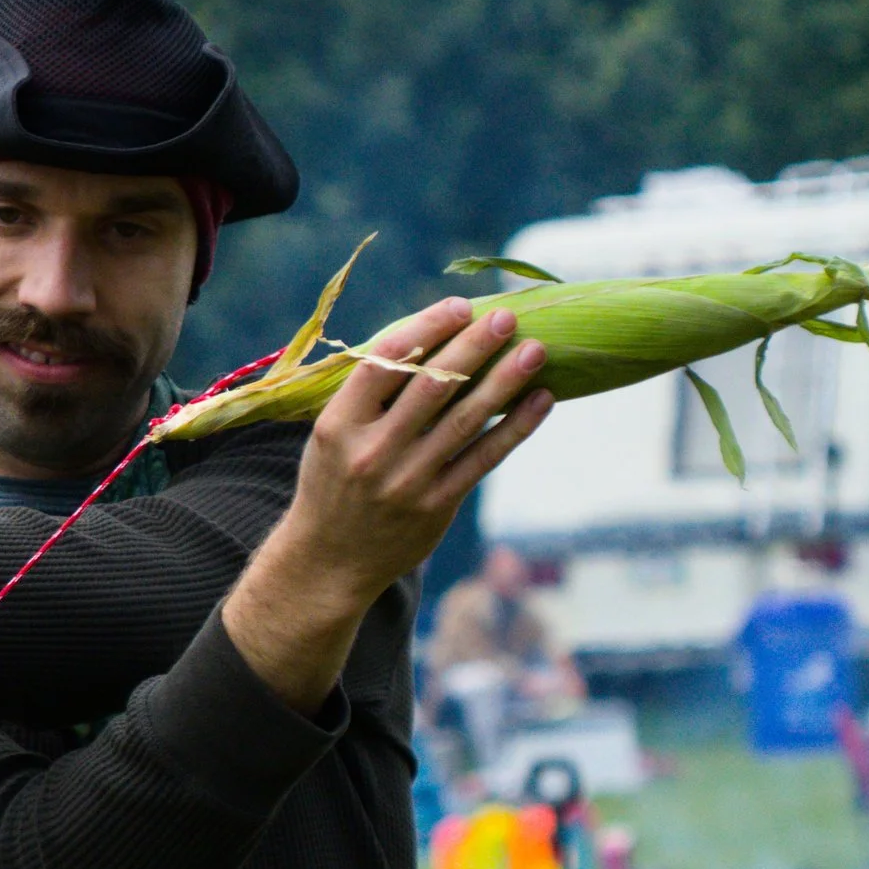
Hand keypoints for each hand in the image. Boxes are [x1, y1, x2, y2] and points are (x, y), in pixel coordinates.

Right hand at [224, 298, 550, 714]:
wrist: (328, 561)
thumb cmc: (333, 482)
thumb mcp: (330, 435)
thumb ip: (369, 394)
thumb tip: (430, 336)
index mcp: (338, 425)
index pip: (385, 364)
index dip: (425, 329)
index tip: (459, 307)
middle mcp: (372, 452)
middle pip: (432, 387)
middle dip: (473, 346)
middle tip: (506, 317)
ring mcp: (407, 481)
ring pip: (465, 420)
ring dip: (505, 381)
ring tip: (535, 350)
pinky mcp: (437, 506)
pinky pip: (483, 459)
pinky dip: (515, 428)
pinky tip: (540, 400)